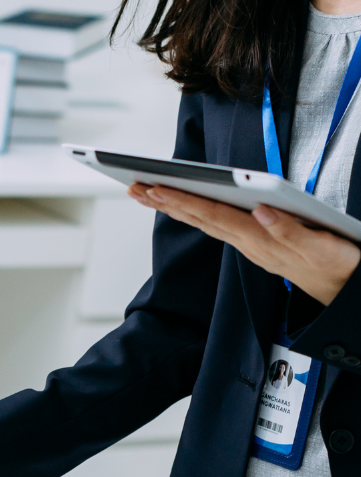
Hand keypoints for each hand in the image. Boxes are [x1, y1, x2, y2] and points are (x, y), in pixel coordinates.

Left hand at [128, 183, 360, 304]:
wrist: (344, 289)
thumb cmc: (335, 265)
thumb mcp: (321, 247)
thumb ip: (291, 231)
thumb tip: (261, 211)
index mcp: (260, 239)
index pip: (213, 214)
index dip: (183, 200)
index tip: (156, 188)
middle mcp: (248, 242)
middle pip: (199, 217)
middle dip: (165, 201)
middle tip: (135, 187)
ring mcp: (249, 244)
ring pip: (203, 221)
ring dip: (174, 206)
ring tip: (146, 193)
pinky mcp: (254, 242)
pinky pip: (215, 225)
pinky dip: (194, 213)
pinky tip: (181, 206)